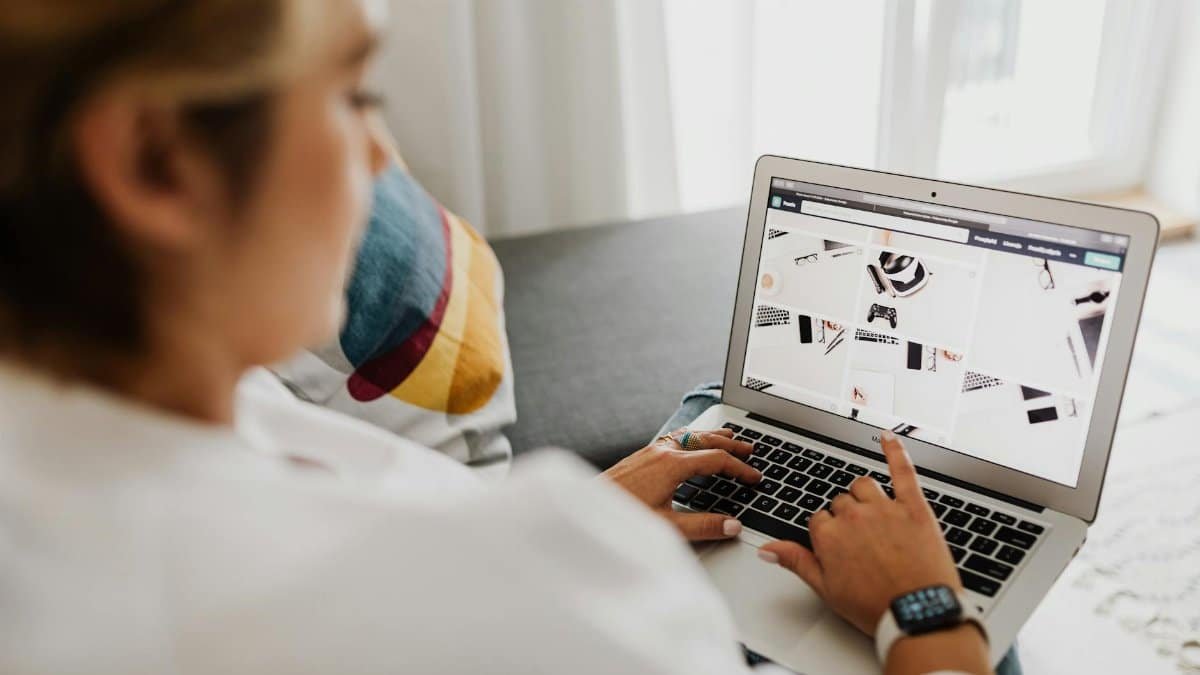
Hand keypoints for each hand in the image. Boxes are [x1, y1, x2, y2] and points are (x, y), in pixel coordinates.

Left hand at [603, 428, 759, 540]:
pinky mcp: (640, 456)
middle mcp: (661, 452)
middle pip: (705, 441)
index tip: (755, 476)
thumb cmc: (623, 518)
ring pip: (688, 436)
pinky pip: (673, 438)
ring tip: (726, 436)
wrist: (587, 508)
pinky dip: (690, 437)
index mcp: (672, 465)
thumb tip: (732, 526)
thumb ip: (703, 526)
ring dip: (710, 437)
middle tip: (750, 448)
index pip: (716, 460)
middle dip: (730, 444)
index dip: (740, 468)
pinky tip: (688, 442)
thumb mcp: (667, 527)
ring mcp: (649, 451)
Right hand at [758, 431, 959, 635]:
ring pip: (864, 486)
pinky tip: (888, 437)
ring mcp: (884, 508)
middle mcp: (853, 516)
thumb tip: (767, 550)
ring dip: (865, 496)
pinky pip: (902, 470)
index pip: (820, 519)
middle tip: (863, 544)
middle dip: (848, 519)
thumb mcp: (827, 590)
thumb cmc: (875, 607)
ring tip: (875, 517)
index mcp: (829, 536)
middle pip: (841, 502)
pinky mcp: (914, 506)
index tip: (841, 549)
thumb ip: (796, 562)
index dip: (830, 535)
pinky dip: (895, 450)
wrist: (919, 614)